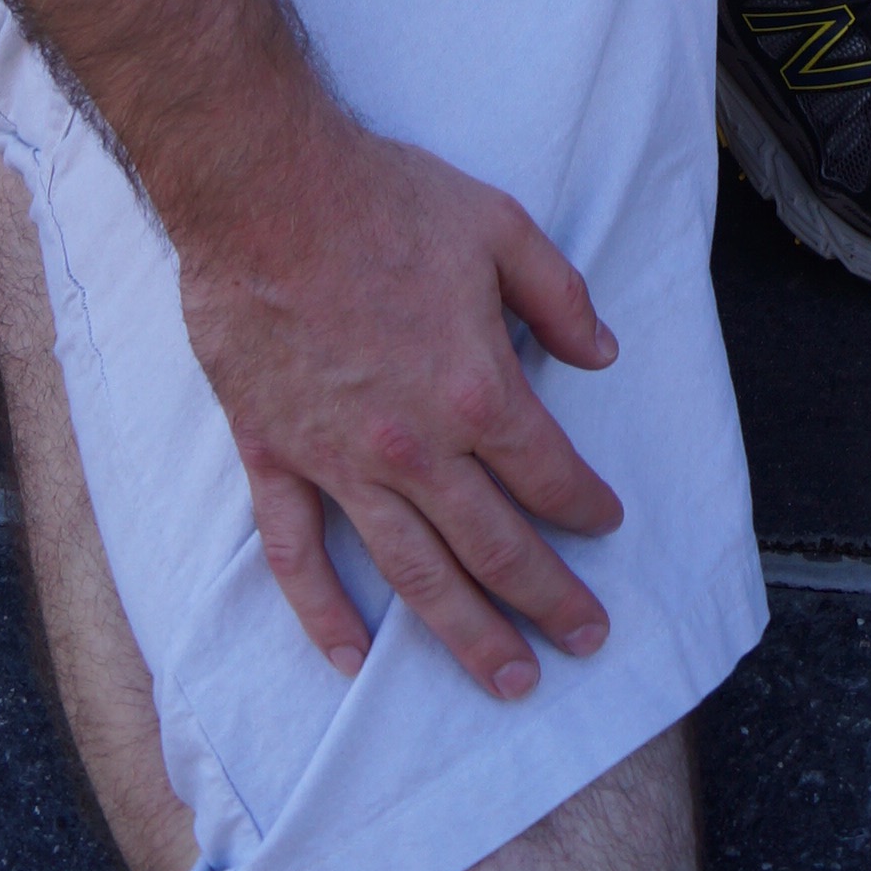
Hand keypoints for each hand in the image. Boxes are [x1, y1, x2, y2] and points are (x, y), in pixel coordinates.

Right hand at [176, 106, 623, 700]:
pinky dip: (323, 614)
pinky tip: (352, 659)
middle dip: (549, 601)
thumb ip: (559, 296)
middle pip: (495, 546)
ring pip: (414, 574)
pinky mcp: (275, 456)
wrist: (263, 189)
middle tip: (585, 641)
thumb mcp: (499, 225)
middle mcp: (415, 446)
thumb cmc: (383, 200)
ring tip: (509, 681)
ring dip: (465, 634)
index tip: (606, 525)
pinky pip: (297, 554)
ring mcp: (340, 461)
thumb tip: (603, 355)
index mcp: (475, 388)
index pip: (548, 474)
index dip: (586, 507)